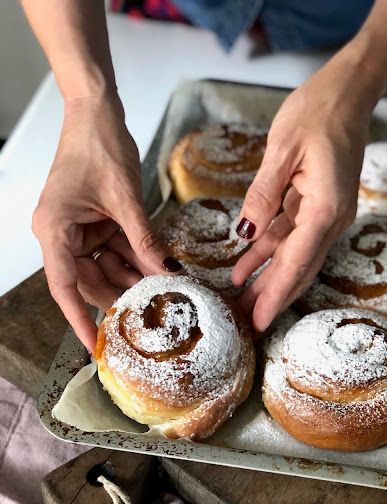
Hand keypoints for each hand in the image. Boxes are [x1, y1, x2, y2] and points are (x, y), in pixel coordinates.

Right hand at [32, 95, 180, 351]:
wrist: (98, 112)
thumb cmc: (100, 146)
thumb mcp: (126, 199)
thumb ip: (145, 241)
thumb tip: (169, 275)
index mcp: (54, 230)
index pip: (64, 286)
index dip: (79, 319)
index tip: (95, 346)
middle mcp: (62, 235)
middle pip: (90, 281)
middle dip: (121, 296)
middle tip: (152, 316)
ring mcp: (79, 230)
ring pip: (106, 268)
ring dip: (133, 278)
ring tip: (163, 294)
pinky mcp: (96, 223)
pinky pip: (116, 250)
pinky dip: (137, 259)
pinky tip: (161, 270)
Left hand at [231, 56, 371, 331]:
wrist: (348, 92)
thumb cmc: (317, 111)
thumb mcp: (282, 150)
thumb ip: (263, 196)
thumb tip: (244, 235)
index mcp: (325, 208)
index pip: (296, 262)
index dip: (276, 294)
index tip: (260, 321)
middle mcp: (331, 218)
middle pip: (297, 268)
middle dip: (271, 297)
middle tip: (246, 324)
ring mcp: (326, 213)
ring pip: (293, 256)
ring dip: (267, 279)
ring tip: (241, 303)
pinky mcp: (317, 205)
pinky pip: (289, 236)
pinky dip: (267, 252)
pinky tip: (245, 267)